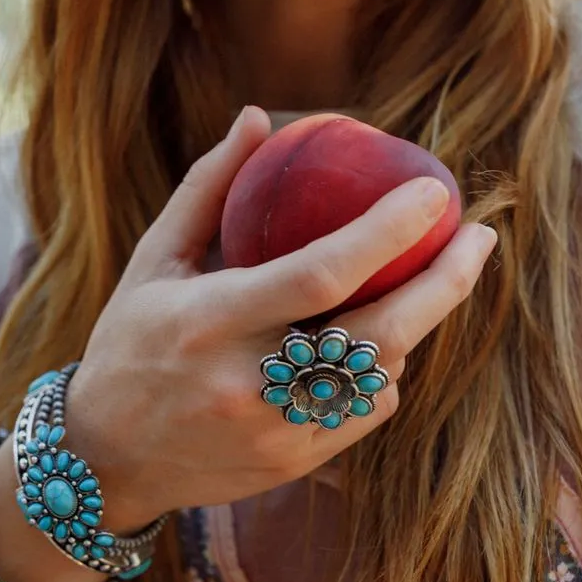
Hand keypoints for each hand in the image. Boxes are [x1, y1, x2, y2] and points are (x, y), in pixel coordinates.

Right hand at [65, 106, 497, 526]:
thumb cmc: (129, 345)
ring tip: (418, 285)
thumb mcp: (153, 262)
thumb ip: (207, 190)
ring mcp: (275, 432)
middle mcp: (248, 383)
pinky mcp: (292, 465)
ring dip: (409, 328)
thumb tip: (258, 117)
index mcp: (211, 322)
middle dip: (444, 282)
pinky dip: (379, 374)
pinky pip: (364, 413)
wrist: (103, 460)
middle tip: (478, 237)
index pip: (320, 273)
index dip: (387, 231)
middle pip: (379, 334)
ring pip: (381, 376)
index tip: (433, 193)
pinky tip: (370, 346)